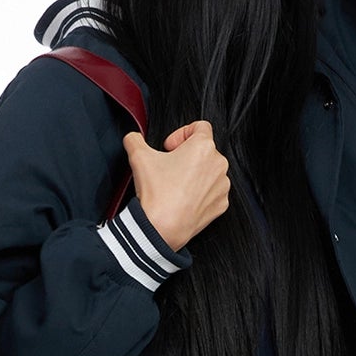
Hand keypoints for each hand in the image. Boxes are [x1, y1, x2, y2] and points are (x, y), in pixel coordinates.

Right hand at [121, 121, 229, 251]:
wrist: (161, 228)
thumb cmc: (156, 193)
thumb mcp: (138, 156)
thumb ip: (135, 139)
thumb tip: (133, 138)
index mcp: (203, 147)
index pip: (200, 126)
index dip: (181, 133)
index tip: (170, 147)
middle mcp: (218, 164)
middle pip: (204, 150)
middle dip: (187, 155)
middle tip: (169, 167)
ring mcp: (222, 186)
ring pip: (209, 171)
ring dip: (194, 173)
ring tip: (176, 184)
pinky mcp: (221, 204)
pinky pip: (212, 191)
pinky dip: (200, 192)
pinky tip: (184, 198)